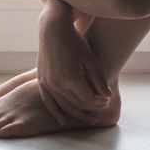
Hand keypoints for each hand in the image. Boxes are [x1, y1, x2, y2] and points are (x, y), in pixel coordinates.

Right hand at [36, 1, 111, 124]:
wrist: (53, 28)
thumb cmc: (74, 41)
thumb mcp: (90, 59)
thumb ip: (99, 80)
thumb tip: (107, 97)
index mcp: (71, 78)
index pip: (88, 100)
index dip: (100, 103)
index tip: (107, 101)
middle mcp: (57, 83)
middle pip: (77, 105)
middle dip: (92, 108)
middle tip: (102, 106)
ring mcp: (47, 83)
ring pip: (64, 106)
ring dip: (77, 113)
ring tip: (89, 117)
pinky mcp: (42, 81)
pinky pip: (48, 102)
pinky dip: (56, 112)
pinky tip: (63, 121)